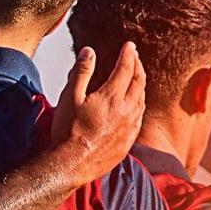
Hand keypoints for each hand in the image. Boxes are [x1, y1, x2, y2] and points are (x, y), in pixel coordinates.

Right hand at [52, 42, 145, 184]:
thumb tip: (89, 51)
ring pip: (142, 99)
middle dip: (138, 66)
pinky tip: (133, 104)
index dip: (128, 55)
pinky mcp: (129, 140)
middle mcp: (127, 109)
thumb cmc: (68, 130)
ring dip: (140, 84)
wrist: (73, 163)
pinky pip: (140, 116)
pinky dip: (139, 103)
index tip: (129, 46)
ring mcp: (130, 126)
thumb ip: (82, 72)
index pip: (125, 68)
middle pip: (139, 82)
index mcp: (112, 96)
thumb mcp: (70, 97)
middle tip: (134, 58)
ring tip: (135, 78)